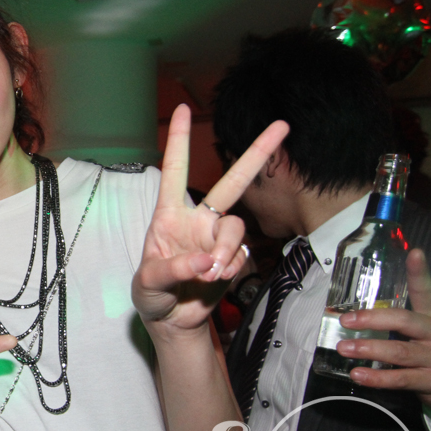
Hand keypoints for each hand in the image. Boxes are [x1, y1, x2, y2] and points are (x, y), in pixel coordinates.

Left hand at [132, 104, 288, 335]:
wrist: (172, 321)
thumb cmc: (151, 296)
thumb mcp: (148, 283)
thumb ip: (172, 269)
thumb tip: (205, 261)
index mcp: (169, 216)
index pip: (175, 171)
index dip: (178, 140)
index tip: (182, 109)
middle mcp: (197, 221)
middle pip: (231, 182)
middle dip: (256, 154)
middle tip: (282, 126)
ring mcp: (217, 238)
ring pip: (236, 228)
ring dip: (226, 251)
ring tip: (209, 274)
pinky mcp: (233, 258)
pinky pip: (241, 255)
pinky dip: (229, 268)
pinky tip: (215, 280)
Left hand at [343, 249, 430, 410]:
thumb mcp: (430, 331)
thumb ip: (404, 321)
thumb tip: (362, 315)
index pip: (427, 293)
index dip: (420, 274)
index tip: (414, 254)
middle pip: (406, 321)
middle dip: (373, 319)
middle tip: (346, 320)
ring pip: (400, 351)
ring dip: (369, 349)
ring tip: (344, 348)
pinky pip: (402, 379)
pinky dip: (377, 378)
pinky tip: (359, 374)